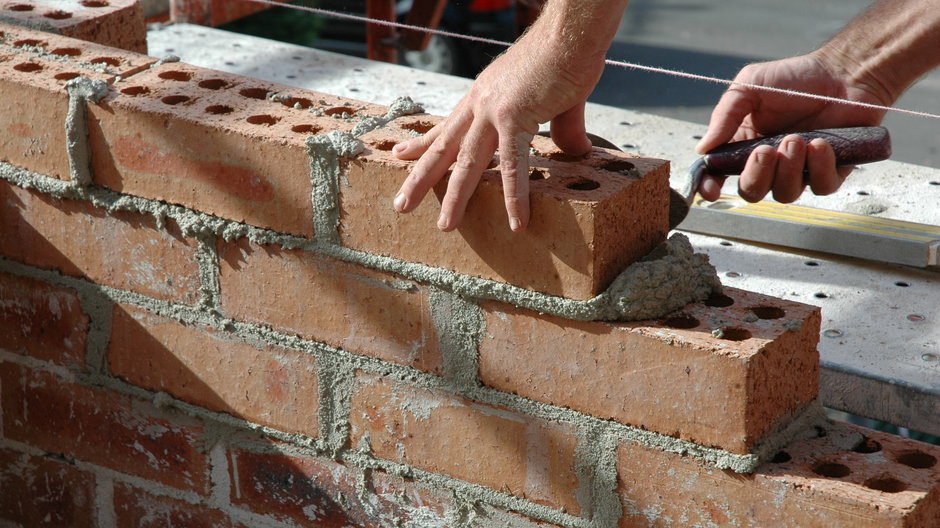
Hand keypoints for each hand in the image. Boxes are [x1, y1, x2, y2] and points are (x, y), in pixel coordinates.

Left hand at [390, 26, 606, 231]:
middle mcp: (480, 104)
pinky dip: (515, 196)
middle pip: (444, 148)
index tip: (401, 156)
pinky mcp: (517, 117)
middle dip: (420, 178)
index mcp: (483, 96)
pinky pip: (514, 165)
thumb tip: (577, 153)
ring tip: (445, 226)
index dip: (422, 143)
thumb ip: (561, 130)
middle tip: (400, 204)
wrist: (571, 30)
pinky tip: (517, 222)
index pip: (447, 126)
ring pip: (467, 162)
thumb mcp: (557, 99)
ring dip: (455, 196)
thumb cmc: (566, 56)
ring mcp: (494, 111)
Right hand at [696, 53, 886, 202]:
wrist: (844, 72)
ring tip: (798, 139)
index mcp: (743, 145)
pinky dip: (819, 168)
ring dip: (789, 169)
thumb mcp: (749, 86)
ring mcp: (800, 170)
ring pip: (785, 193)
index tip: (713, 189)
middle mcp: (770, 163)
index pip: (720, 175)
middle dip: (756, 175)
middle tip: (767, 150)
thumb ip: (724, 116)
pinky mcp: (830, 171)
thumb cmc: (795, 77)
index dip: (712, 186)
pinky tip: (821, 144)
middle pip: (752, 192)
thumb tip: (704, 149)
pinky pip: (821, 187)